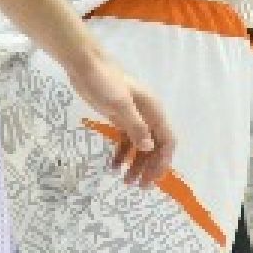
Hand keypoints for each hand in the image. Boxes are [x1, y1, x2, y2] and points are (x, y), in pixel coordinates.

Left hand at [64, 53, 174, 187]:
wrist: (85, 65)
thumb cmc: (105, 82)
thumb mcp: (121, 104)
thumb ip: (136, 126)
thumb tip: (149, 147)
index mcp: (153, 111)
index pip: (167, 140)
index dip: (163, 161)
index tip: (153, 179)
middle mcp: (147, 115)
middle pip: (155, 146)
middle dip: (149, 167)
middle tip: (139, 187)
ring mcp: (133, 116)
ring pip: (141, 145)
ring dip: (136, 163)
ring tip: (125, 181)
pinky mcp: (119, 117)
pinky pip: (126, 140)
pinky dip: (122, 154)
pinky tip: (113, 166)